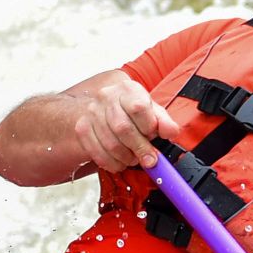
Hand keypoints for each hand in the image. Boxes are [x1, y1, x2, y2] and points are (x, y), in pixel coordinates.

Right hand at [67, 74, 181, 174]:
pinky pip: (96, 152)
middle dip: (139, 148)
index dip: (148, 127)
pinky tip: (121, 162)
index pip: (138, 108)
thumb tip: (170, 132)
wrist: (108, 106)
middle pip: (122, 128)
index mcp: (127, 89)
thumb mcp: (153, 110)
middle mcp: (106, 97)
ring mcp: (91, 113)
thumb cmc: (133, 109)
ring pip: (110, 143)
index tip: (154, 136)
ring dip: (126, 157)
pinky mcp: (82, 128)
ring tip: (134, 158)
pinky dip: (111, 163)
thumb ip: (164, 121)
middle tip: (150, 159)